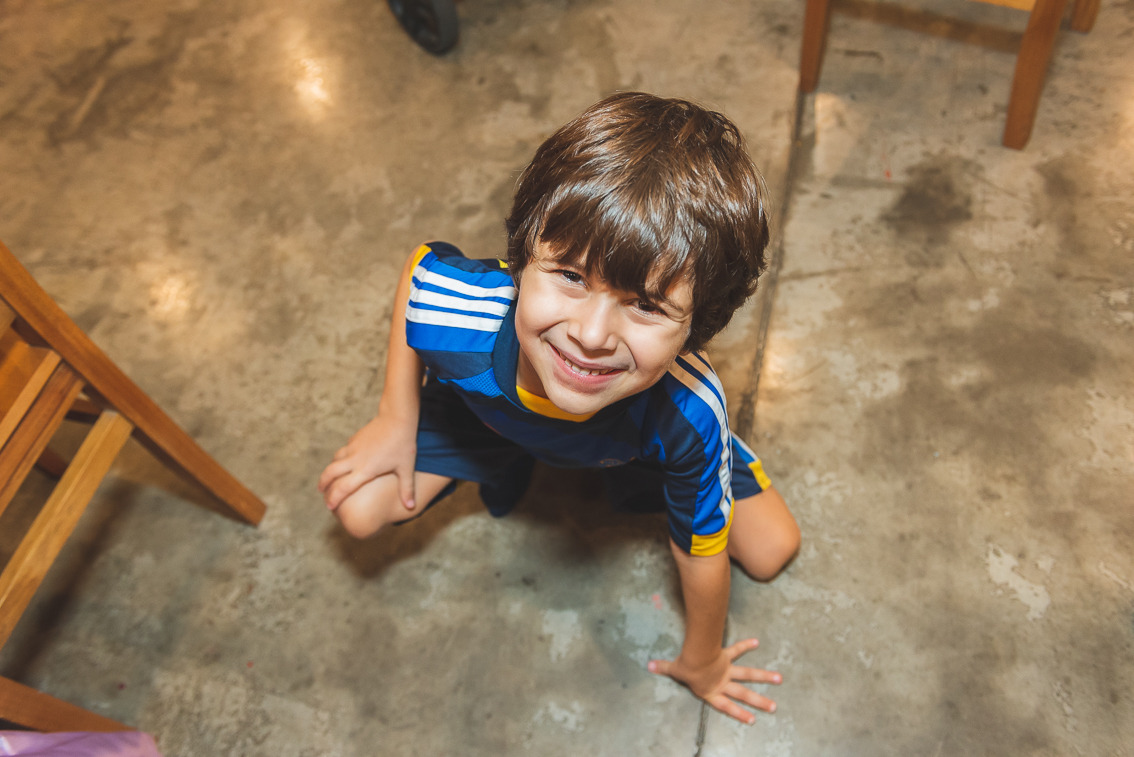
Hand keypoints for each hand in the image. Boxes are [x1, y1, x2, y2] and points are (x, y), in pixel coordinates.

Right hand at [317, 411, 417, 510]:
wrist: (397, 418)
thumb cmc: (403, 444)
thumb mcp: (406, 468)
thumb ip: (407, 489)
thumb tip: (411, 507)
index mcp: (365, 469)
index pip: (343, 488)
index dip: (334, 498)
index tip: (330, 506)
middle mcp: (355, 459)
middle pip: (330, 473)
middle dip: (323, 484)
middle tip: (322, 492)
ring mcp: (353, 447)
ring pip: (334, 460)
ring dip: (330, 470)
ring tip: (329, 477)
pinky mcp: (355, 438)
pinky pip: (343, 450)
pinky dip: (340, 458)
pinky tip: (344, 461)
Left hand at [648, 638, 780, 724]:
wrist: (696, 656)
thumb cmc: (686, 667)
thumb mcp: (673, 671)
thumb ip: (663, 669)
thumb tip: (648, 666)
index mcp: (711, 691)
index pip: (727, 706)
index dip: (738, 713)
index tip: (752, 720)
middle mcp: (722, 683)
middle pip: (744, 694)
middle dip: (759, 701)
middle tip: (774, 707)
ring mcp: (727, 670)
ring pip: (748, 675)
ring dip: (764, 677)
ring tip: (779, 679)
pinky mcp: (726, 656)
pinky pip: (736, 650)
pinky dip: (745, 645)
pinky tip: (756, 641)